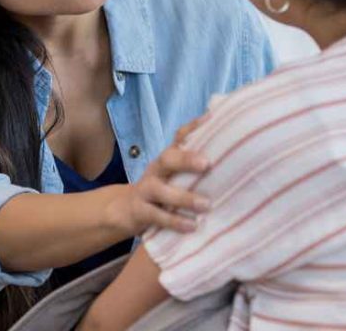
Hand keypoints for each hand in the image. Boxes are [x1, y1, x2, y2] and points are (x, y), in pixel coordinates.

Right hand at [106, 114, 211, 235]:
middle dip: (186, 160)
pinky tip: (192, 226)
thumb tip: (223, 140)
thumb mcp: (173, 175)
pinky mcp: (140, 211)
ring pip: (160, 190)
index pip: (179, 138)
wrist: (123, 210)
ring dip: (183, 197)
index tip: (210, 119)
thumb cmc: (159, 191)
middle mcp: (156, 170)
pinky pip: (157, 216)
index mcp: (167, 159)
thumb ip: (193, 164)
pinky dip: (175, 221)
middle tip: (207, 164)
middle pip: (167, 159)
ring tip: (206, 205)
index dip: (193, 127)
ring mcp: (145, 190)